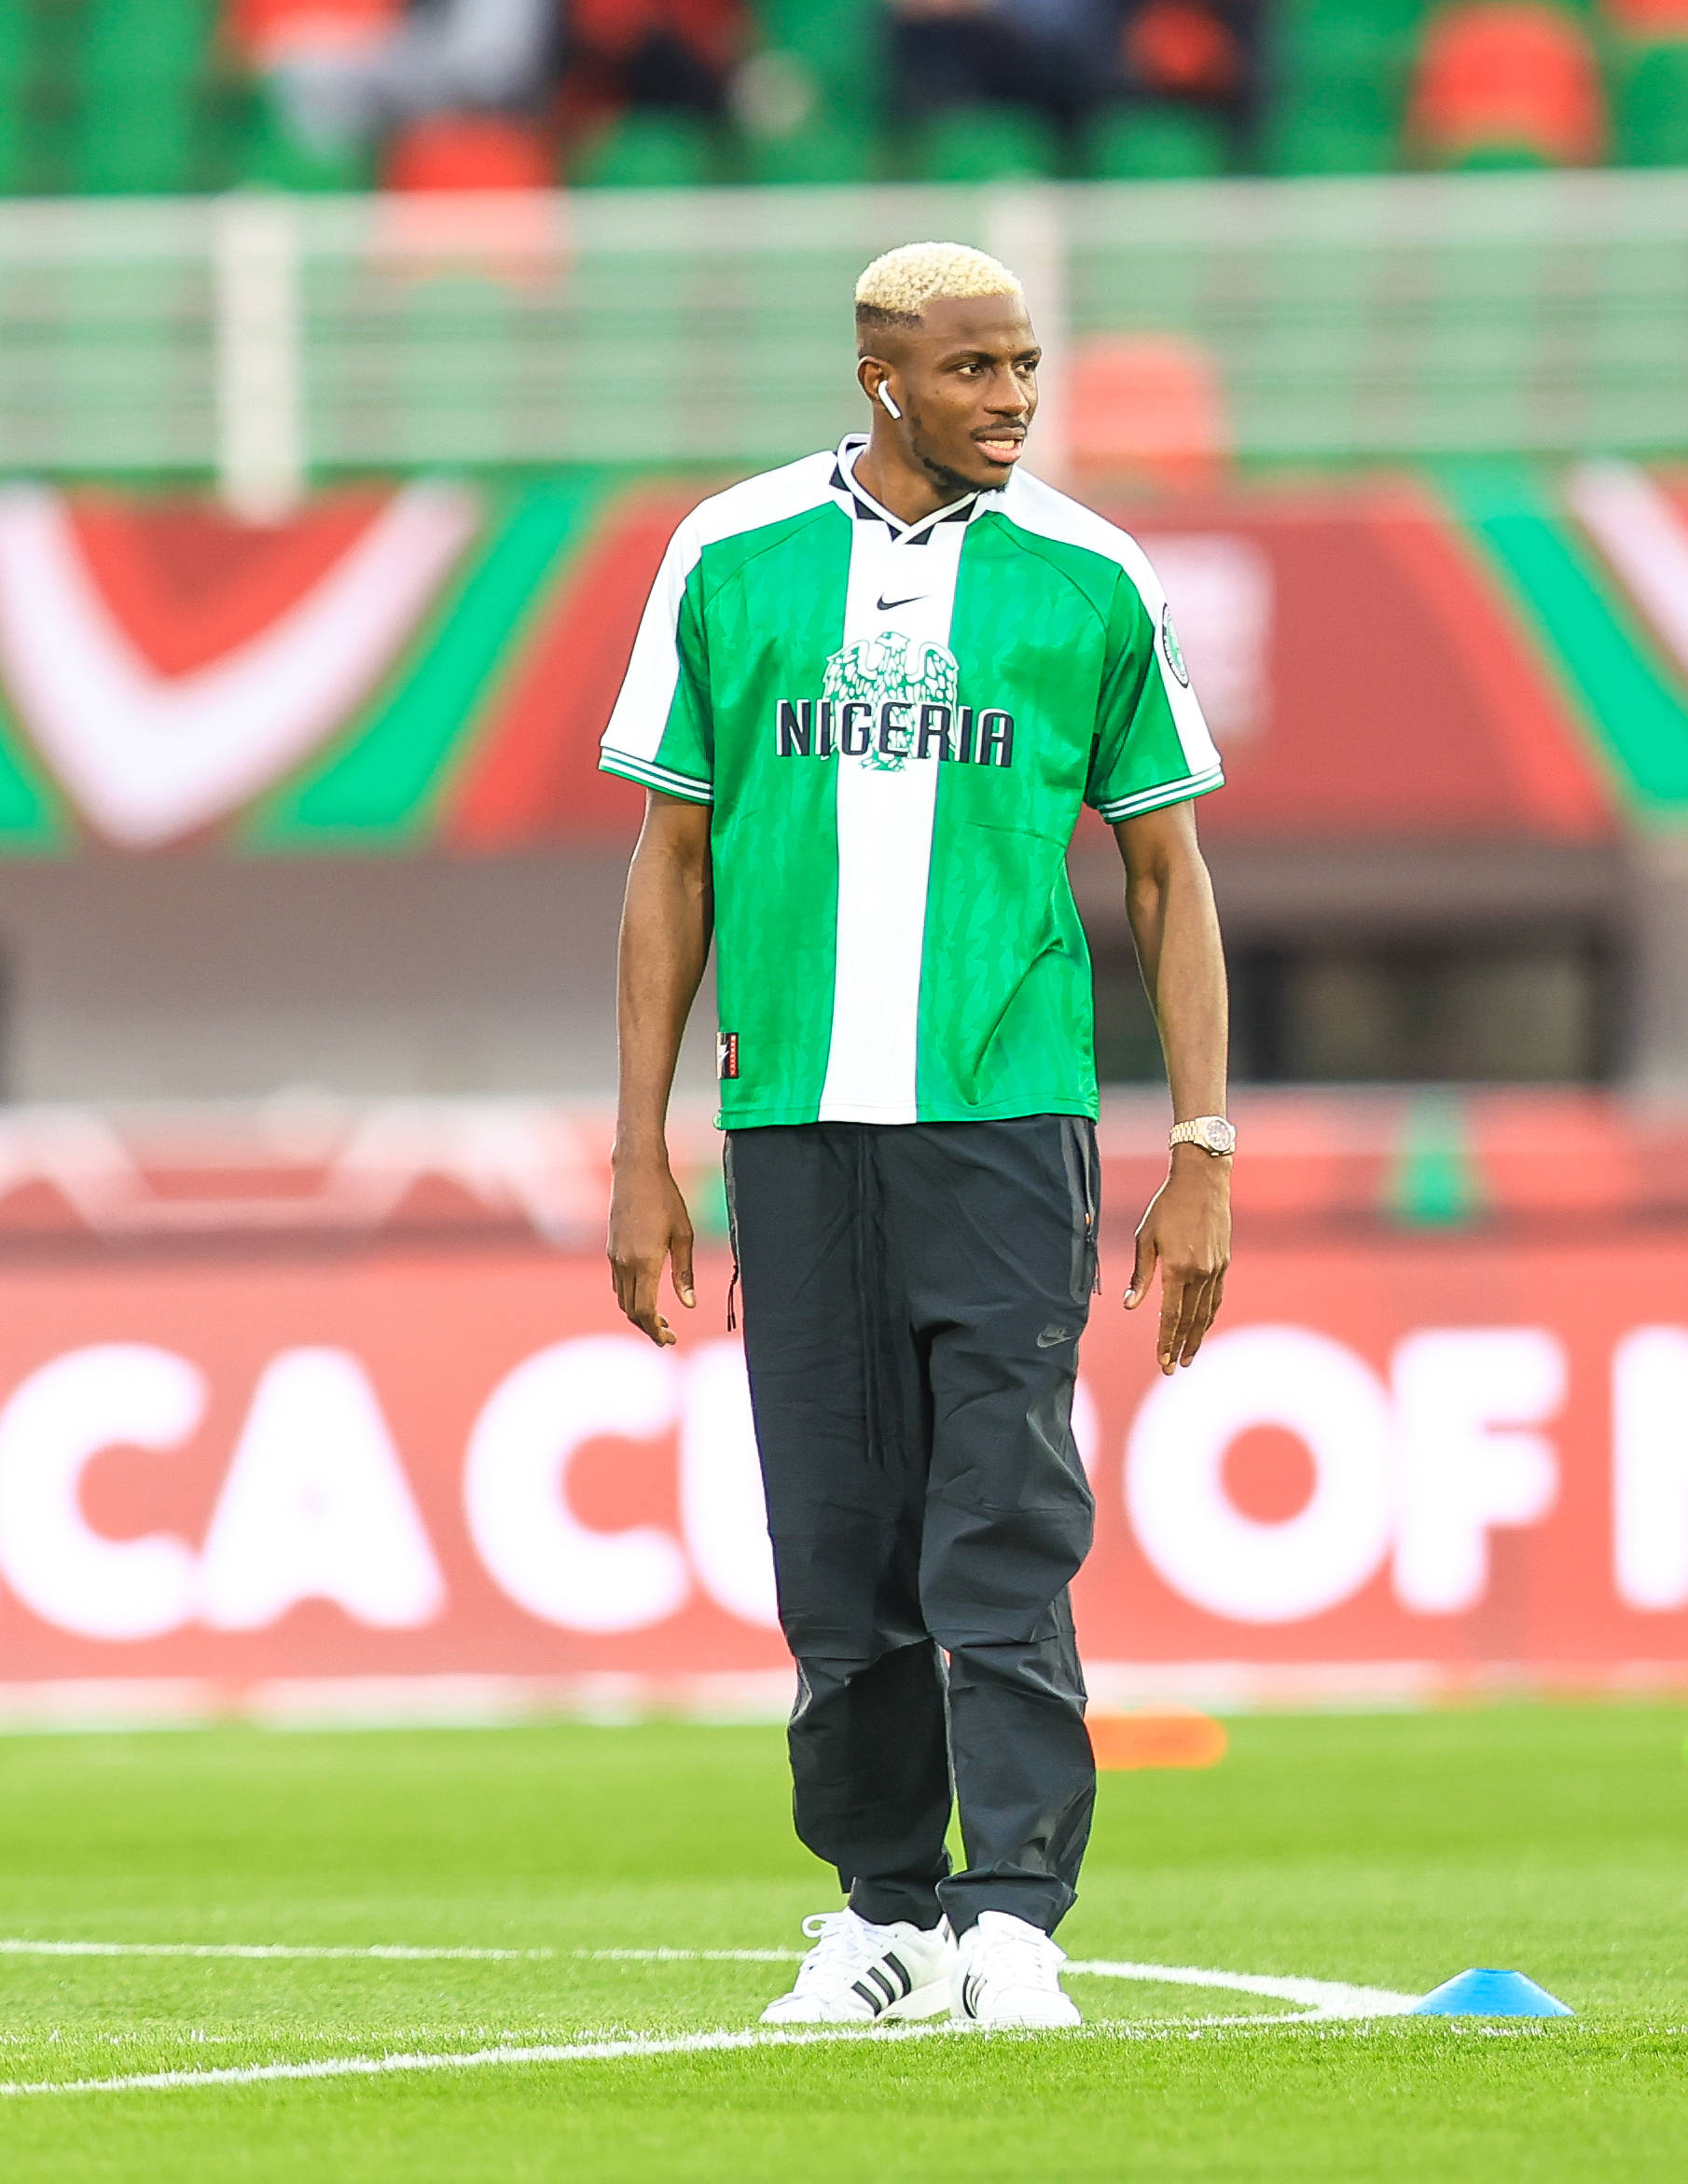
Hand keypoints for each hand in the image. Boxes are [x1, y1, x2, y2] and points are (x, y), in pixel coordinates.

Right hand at [608, 1151, 695, 1346]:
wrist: (636, 1171)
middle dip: (649, 1328)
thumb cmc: (666, 1199)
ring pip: (622, 1299)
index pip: (644, 1311)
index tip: (670, 1339)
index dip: (656, 1330)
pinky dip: (631, 1297)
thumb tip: (688, 1304)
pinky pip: (618, 1284)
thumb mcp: (683, 1235)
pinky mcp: (611, 1250)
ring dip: (639, 1314)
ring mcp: (614, 1257)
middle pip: (631, 1311)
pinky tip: (648, 1294)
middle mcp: (624, 1264)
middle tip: (669, 1336)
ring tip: (661, 1319)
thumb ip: (684, 1273)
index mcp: (644, 1262)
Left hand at [1124, 1148, 1230, 1374]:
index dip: (1165, 1341)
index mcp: (1178, 1269)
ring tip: (1188, 1357)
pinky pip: (1216, 1297)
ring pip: (1206, 1313)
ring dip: (1196, 1337)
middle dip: (1180, 1347)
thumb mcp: (1145, 1237)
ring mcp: (1216, 1270)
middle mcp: (1200, 1274)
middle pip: (1190, 1320)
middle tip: (1172, 1369)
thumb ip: (1141, 1275)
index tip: (1161, 1361)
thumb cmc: (1167, 1206)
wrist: (1202, 1182)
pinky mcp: (1224, 1263)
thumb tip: (1130, 1305)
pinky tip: (1202, 1327)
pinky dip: (1209, 1316)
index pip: (1170, 1316)